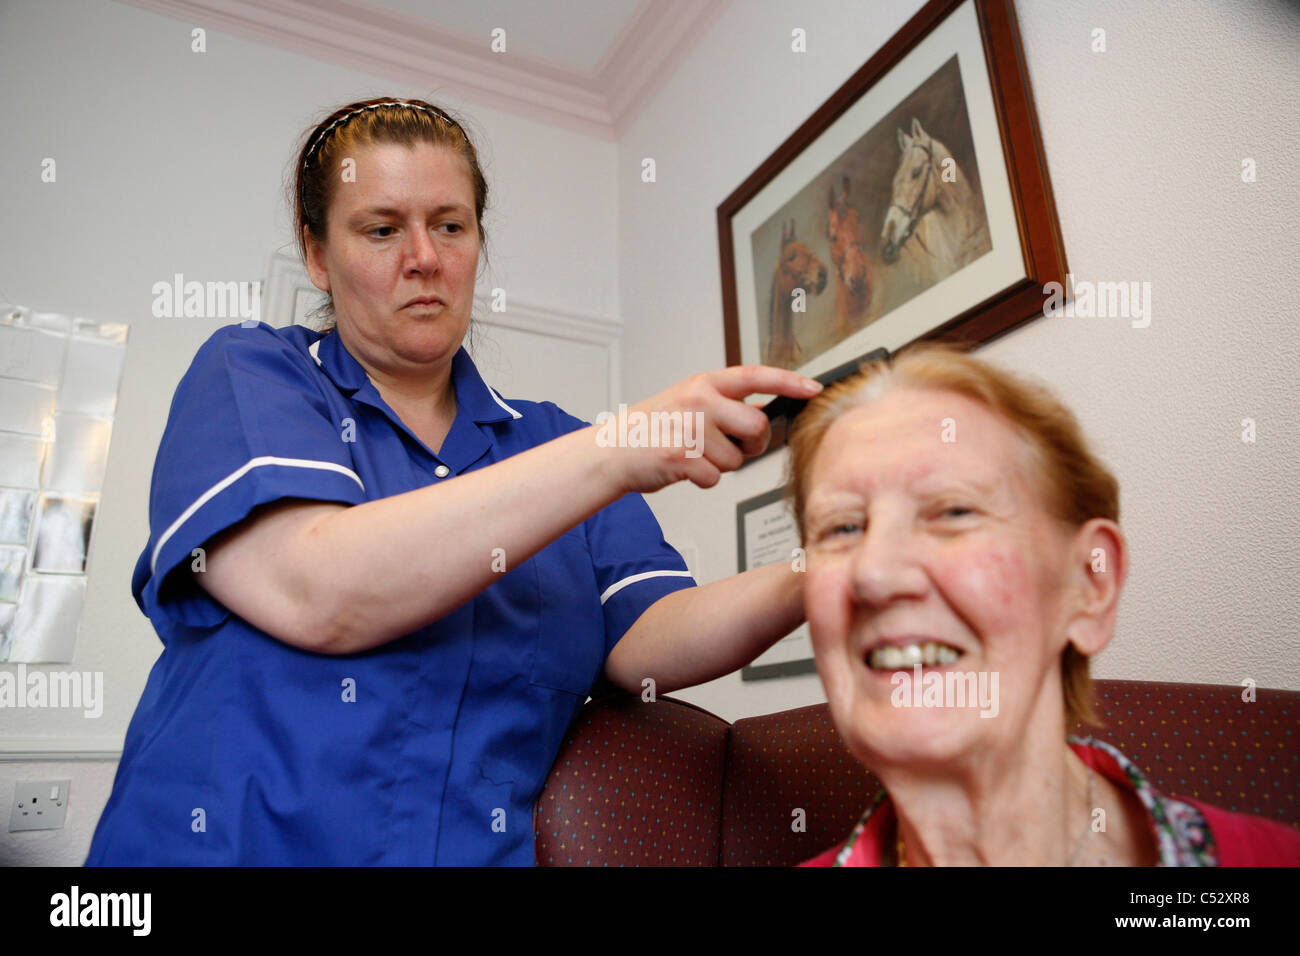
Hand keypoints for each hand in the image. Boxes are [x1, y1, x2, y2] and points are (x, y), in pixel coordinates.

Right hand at [603, 366, 822, 492]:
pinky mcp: (681, 456)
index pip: (755, 376)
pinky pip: (714, 478)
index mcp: (704, 384)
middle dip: (752, 443)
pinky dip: (702, 479)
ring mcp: (689, 428)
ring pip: (737, 458)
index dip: (788, 381)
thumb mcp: (689, 402)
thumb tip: (765, 413)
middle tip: (728, 445)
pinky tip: (682, 468)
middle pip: (757, 425)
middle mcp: (699, 400)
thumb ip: (725, 404)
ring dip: (721, 465)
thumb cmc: (654, 429)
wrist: (613, 451)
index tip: (814, 387)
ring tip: (693, 454)